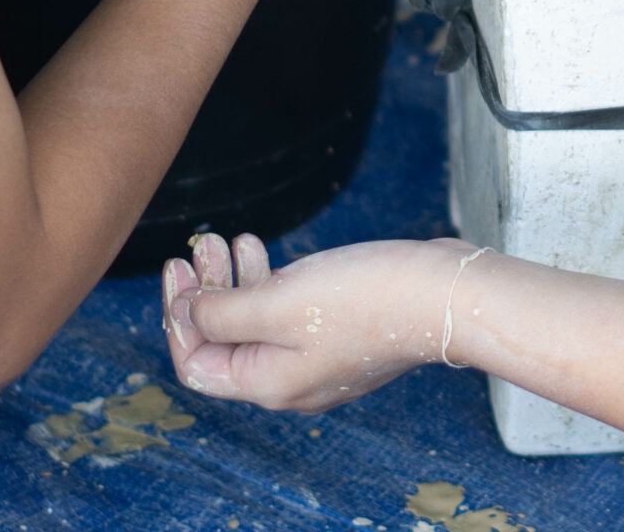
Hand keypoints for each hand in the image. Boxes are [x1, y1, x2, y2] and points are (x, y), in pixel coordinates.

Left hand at [160, 233, 472, 413]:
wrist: (446, 296)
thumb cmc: (365, 299)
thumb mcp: (277, 302)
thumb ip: (222, 312)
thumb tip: (189, 312)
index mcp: (268, 383)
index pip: (196, 363)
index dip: (178, 317)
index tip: (179, 268)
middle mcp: (290, 382)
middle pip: (225, 343)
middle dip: (207, 292)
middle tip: (204, 245)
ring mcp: (319, 360)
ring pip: (257, 325)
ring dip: (237, 281)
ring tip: (236, 239)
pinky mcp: (343, 335)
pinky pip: (289, 316)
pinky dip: (270, 283)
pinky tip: (268, 253)